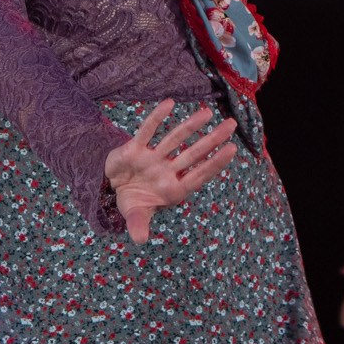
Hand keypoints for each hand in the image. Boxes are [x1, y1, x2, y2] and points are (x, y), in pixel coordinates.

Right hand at [102, 98, 238, 243]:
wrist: (111, 188)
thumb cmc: (133, 201)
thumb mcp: (135, 215)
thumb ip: (138, 226)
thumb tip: (140, 240)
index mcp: (173, 189)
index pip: (199, 175)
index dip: (215, 163)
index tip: (232, 150)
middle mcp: (167, 171)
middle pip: (193, 154)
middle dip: (212, 140)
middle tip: (232, 125)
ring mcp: (153, 158)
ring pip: (175, 139)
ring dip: (190, 126)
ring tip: (208, 112)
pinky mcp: (135, 148)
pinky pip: (147, 131)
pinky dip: (157, 119)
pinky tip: (169, 103)